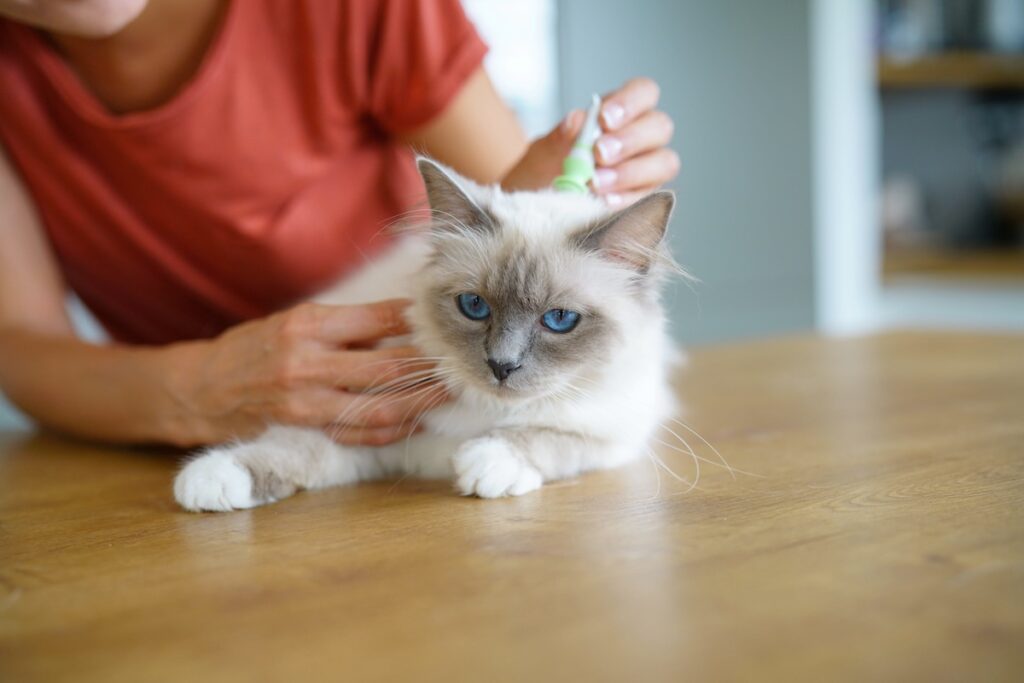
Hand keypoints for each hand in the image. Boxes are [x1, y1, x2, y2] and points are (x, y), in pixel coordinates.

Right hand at [165, 300, 444, 446]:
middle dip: (430, 366)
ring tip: (448, 394)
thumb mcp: (294, 322)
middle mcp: (307, 362)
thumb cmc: (252, 348)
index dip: (417, 321)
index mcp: (307, 325)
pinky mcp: (306, 428)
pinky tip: (416, 420)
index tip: (445, 321)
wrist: (200, 388)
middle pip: (387, 365)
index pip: (378, 318)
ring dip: (421, 401)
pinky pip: (359, 432)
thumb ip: (345, 326)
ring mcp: (306, 401)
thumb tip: (403, 324)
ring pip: (379, 405)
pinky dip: (393, 429)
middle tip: (460, 362)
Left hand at [501, 77, 678, 204]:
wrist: (537, 206)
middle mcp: (641, 137)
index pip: (643, 92)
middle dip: (630, 140)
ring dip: (631, 172)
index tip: (604, 120)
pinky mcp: (644, 198)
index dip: (630, 103)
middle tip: (599, 154)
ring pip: (664, 162)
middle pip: (659, 127)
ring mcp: (647, 169)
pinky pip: (649, 196)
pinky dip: (627, 199)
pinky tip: (605, 202)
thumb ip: (559, 137)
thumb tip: (577, 121)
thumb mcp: (544, 152)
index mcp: (621, 113)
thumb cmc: (546, 171)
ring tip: (596, 183)